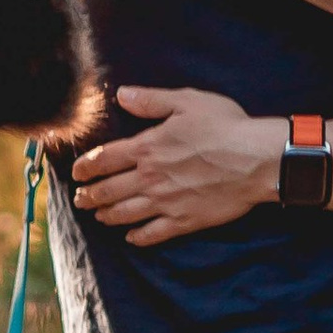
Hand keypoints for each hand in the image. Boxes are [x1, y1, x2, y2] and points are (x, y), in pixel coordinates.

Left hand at [72, 88, 285, 243]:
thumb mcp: (187, 102)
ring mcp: (166, 202)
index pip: (104, 159)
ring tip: (97, 216)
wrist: (256, 160)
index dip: (85, 167)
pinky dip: (138, 237)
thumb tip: (122, 95)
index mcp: (148, 147)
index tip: (76, 173)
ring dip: (106, 215)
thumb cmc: (226, 126)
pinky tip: (131, 238)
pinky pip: (153, 234)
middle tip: (79, 199)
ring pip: (125, 214)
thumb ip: (151, 100)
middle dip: (89, 195)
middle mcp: (151, 177)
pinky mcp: (184, 220)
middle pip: (108, 191)